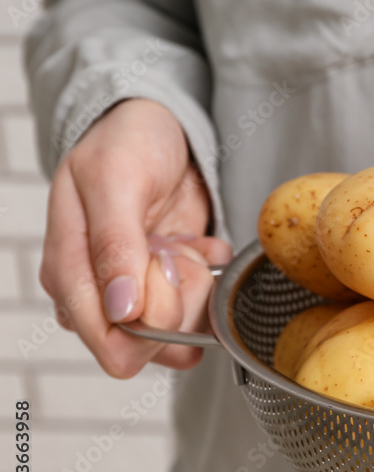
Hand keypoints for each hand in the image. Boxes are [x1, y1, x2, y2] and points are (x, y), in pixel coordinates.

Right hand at [39, 98, 231, 377]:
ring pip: (177, 332)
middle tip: (177, 252)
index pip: (106, 341)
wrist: (155, 127)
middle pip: (147, 344)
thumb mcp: (116, 179)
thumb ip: (114, 244)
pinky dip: (208, 278)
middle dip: (177, 302)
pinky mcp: (166, 286)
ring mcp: (134, 291)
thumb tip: (120, 309)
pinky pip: (198, 308)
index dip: (150, 322)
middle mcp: (97, 291)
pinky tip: (196, 244)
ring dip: (195, 290)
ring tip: (184, 245)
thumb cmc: (124, 144)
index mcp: (68, 271)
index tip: (164, 272)